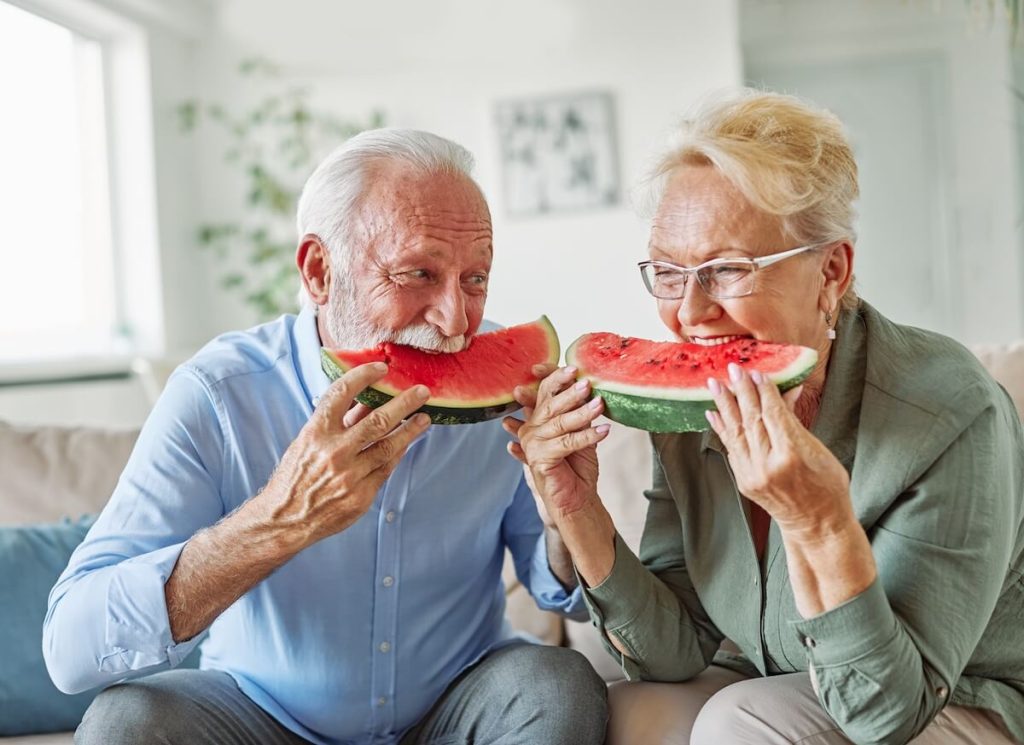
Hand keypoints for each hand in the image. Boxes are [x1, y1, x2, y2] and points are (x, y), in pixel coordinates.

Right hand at [261, 362, 431, 548]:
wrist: (284, 519)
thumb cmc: (296, 476)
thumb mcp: (307, 443)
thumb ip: (337, 423)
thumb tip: (367, 399)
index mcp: (315, 434)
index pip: (341, 394)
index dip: (362, 376)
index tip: (381, 367)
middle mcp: (334, 452)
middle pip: (377, 420)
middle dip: (404, 403)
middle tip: (422, 391)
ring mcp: (349, 476)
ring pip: (389, 446)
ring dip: (410, 429)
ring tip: (424, 418)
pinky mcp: (361, 496)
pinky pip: (386, 468)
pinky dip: (398, 452)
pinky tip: (407, 442)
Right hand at [503, 364, 609, 523]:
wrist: (575, 498)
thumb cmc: (577, 465)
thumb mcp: (579, 432)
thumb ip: (577, 411)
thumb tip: (588, 385)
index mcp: (537, 419)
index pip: (544, 391)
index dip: (556, 378)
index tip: (573, 368)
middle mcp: (531, 429)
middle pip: (550, 404)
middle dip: (570, 393)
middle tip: (587, 383)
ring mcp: (532, 444)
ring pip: (560, 423)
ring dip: (582, 413)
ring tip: (600, 405)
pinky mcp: (539, 459)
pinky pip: (567, 442)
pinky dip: (587, 436)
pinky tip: (604, 430)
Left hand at [705, 363, 852, 537]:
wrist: (817, 524)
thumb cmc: (827, 486)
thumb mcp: (818, 450)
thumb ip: (796, 422)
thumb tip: (787, 390)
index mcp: (792, 456)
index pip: (774, 416)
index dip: (764, 392)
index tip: (757, 373)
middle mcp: (768, 466)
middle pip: (752, 421)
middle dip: (741, 392)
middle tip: (733, 369)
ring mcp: (753, 475)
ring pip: (736, 433)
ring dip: (724, 406)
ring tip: (714, 384)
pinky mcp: (744, 481)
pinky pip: (731, 449)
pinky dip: (723, 429)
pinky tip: (714, 413)